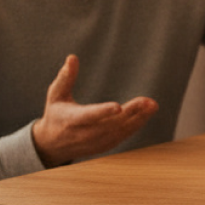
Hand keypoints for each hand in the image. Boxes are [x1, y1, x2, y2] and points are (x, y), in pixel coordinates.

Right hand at [31, 54, 158, 167]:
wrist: (52, 145)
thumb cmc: (55, 114)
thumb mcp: (55, 95)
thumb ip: (65, 78)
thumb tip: (72, 57)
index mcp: (70, 120)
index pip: (88, 116)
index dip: (103, 112)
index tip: (118, 107)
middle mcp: (84, 134)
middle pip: (110, 125)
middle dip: (130, 113)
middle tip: (147, 101)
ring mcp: (95, 143)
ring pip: (119, 132)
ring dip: (138, 119)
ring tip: (152, 105)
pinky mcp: (104, 146)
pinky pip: (123, 136)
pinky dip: (136, 125)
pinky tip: (147, 112)